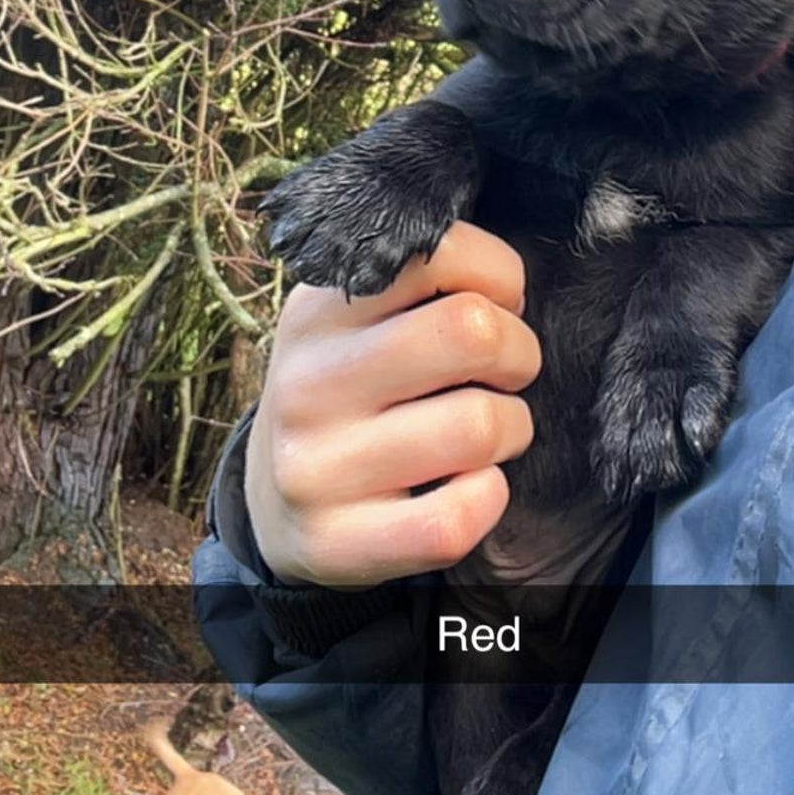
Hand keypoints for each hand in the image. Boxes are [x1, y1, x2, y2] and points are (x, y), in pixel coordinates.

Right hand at [245, 221, 539, 586]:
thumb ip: (418, 284)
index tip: (495, 306)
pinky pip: (457, 516)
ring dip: (511, 427)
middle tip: (504, 372)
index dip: (499, 278)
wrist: (274, 503)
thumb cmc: (349, 392)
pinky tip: (470, 486)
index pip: (442, 253)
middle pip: (473, 331)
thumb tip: (509, 285)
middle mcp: (308, 382)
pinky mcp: (337, 540)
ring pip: (480, 425)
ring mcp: (317, 466)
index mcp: (318, 310)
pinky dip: (488, 498)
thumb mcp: (356, 321)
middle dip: (519, 352)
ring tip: (488, 431)